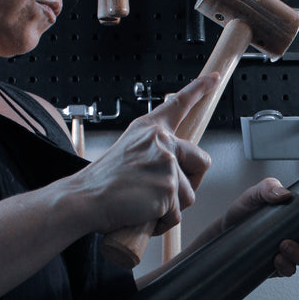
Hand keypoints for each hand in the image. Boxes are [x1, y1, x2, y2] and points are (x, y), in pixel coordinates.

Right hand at [74, 73, 219, 234]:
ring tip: (144, 204)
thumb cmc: (102, 182)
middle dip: (190, 182)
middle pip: (201, 161)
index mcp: (149, 129)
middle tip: (164, 192)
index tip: (213, 78)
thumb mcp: (128, 152)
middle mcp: (160, 141)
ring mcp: (166, 164)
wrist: (84, 199)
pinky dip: (162, 222)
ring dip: (171, 207)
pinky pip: (177, 214)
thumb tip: (173, 167)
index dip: (199, 89)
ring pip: (189, 195)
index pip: (178, 104)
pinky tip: (142, 214)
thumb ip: (153, 152)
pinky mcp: (168, 188)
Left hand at [222, 177, 298, 277]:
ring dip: (298, 253)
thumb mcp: (255, 194)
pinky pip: (289, 270)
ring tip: (283, 245)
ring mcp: (290, 251)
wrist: (225, 229)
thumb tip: (283, 193)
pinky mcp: (277, 265)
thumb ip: (268, 187)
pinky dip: (285, 266)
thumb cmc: (245, 210)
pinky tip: (276, 259)